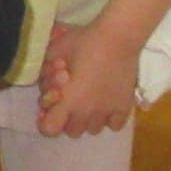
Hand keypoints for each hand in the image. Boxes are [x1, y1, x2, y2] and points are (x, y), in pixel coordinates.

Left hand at [37, 22, 136, 136]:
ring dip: (88, 119)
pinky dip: (109, 118)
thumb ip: (45, 72)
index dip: (46, 120)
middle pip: (72, 132)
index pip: (49, 129)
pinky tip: (106, 102)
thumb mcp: (55, 51)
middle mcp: (86, 112)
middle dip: (67, 119)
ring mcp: (107, 113)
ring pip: (93, 130)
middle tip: (71, 101)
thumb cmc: (83, 42)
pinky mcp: (124, 108)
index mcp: (68, 101)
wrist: (117, 38)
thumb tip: (46, 85)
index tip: (50, 108)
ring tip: (90, 100)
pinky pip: (114, 126)